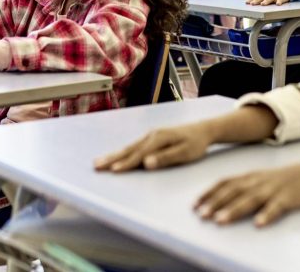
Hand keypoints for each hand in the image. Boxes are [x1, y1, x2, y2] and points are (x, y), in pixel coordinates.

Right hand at [94, 124, 213, 171]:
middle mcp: (151, 135)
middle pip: (129, 149)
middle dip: (111, 158)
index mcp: (159, 139)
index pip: (139, 155)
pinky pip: (133, 145)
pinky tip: (115, 156)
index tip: (112, 171)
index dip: (125, 164)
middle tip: (96, 166)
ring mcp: (150, 135)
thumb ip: (165, 158)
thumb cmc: (196, 143)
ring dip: (113, 155)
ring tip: (98, 162)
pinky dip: (122, 151)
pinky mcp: (152, 137)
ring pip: (129, 147)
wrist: (204, 129)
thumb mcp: (185, 153)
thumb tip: (147, 164)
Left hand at [195, 161, 299, 226]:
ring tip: (220, 221)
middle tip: (202, 215)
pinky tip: (258, 224)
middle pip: (234, 191)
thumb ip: (244, 185)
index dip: (209, 193)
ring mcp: (273, 189)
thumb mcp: (262, 177)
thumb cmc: (286, 177)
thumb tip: (221, 196)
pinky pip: (276, 207)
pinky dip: (266, 215)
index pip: (225, 183)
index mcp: (251, 176)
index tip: (195, 205)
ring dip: (234, 210)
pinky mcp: (288, 198)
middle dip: (216, 203)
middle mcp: (259, 181)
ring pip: (250, 199)